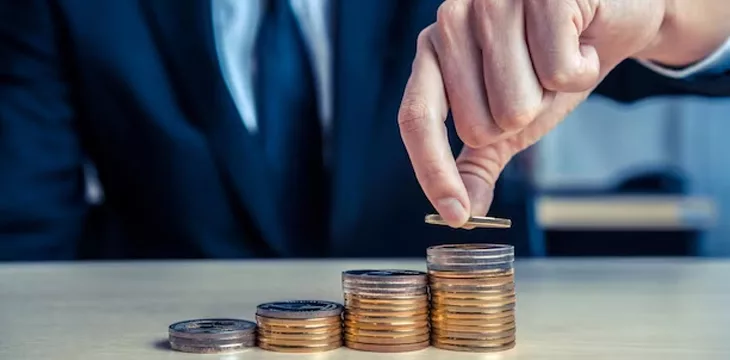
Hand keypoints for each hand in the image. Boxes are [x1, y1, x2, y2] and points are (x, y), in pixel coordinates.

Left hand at [398, 0, 668, 226]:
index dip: (433, 171)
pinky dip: (583, 70)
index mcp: (433, 48)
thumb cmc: (553, 63)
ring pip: (517, 105)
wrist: (613, 17)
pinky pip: (559, 72)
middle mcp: (452, 18)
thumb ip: (479, 160)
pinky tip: (583, 44)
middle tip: (538, 82)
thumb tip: (463, 212)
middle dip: (521, 118)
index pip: (416, 117)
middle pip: (478, 124)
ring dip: (552, 95)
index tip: (457, 215)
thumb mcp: (510, 118)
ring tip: (561, 60)